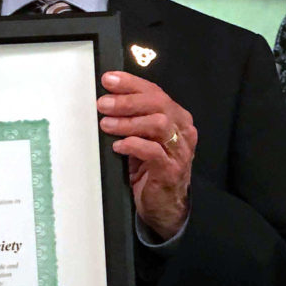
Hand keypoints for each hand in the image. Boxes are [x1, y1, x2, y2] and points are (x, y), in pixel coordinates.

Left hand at [97, 71, 196, 239]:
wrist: (165, 205)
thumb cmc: (151, 169)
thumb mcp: (143, 139)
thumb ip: (133, 119)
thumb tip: (106, 100)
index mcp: (177, 118)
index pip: (155, 92)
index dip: (131, 84)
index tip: (109, 80)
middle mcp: (183, 131)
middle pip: (158, 104)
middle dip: (127, 101)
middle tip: (103, 104)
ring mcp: (179, 150)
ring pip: (157, 124)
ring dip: (128, 122)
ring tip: (106, 124)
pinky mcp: (171, 170)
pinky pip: (153, 151)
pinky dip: (133, 145)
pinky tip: (118, 146)